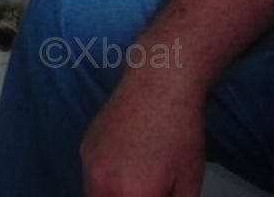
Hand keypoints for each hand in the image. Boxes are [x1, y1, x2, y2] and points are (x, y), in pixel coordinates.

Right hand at [80, 72, 205, 196]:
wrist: (157, 87)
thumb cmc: (180, 132)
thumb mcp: (189, 181)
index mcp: (132, 194)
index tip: (154, 194)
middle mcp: (103, 181)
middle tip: (143, 192)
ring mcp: (89, 163)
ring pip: (92, 194)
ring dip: (109, 195)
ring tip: (133, 183)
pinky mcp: (84, 146)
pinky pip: (90, 175)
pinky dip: (103, 179)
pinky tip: (124, 164)